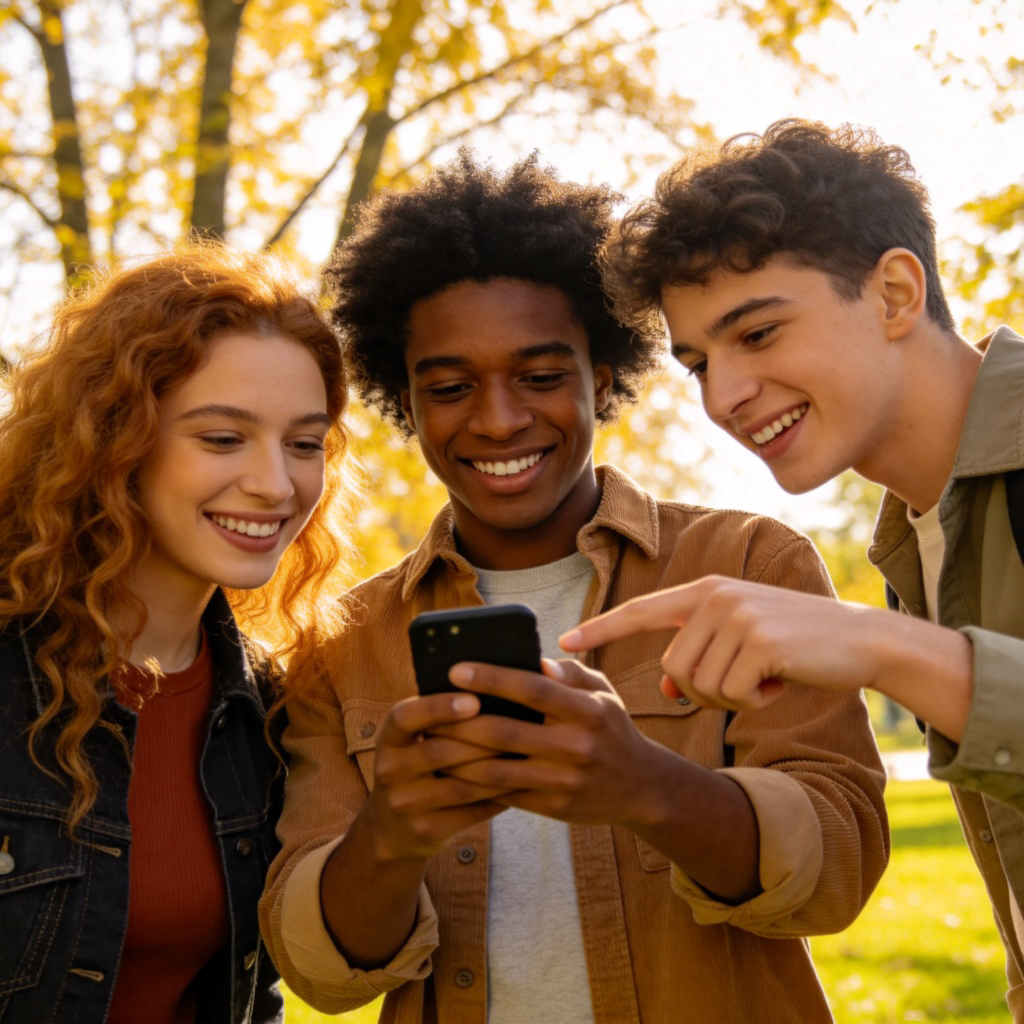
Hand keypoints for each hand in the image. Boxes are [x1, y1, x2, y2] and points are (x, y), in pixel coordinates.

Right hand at [364, 691, 512, 861]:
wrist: (392, 827)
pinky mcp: (426, 829)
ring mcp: (405, 804)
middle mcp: (389, 770)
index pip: (405, 717)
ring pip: (460, 785)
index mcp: (388, 738)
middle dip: (482, 740)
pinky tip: (520, 785)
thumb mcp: (412, 739)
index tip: (474, 699)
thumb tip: (491, 691)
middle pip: (439, 751)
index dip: (438, 707)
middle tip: (518, 728)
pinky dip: (499, 798)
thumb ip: (439, 718)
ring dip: (497, 770)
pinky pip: (471, 812)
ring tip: (526, 755)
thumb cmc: (417, 765)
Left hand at [433, 658, 671, 829]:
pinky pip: (504, 794)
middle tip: (429, 710)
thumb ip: (568, 672)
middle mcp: (577, 746)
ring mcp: (564, 781)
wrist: (641, 787)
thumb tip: (531, 657)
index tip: (455, 670)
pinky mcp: (554, 808)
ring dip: (458, 756)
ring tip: (432, 740)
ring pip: (498, 770)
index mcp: (587, 710)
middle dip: (461, 721)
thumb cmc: (611, 727)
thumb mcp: (602, 692)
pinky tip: (451, 769)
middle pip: (505, 732)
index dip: (491, 678)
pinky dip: (474, 782)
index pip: (532, 689)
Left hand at [558, 576, 973, 736]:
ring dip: (731, 696)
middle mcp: (715, 596)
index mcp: (705, 591)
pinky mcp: (757, 639)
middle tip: (747, 681)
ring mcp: (735, 614)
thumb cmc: (797, 645)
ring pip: (698, 684)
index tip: (563, 643)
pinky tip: (780, 681)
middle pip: (673, 668)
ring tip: (766, 676)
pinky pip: (730, 693)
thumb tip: (664, 688)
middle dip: (703, 691)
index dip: (602, 629)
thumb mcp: (742, 644)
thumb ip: (700, 657)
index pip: (642, 612)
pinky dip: (753, 700)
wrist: (862, 639)